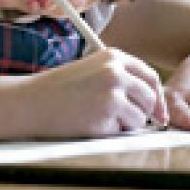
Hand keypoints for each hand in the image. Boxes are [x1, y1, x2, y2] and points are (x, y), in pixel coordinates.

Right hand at [24, 49, 167, 137]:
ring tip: (97, 117)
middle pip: (150, 99)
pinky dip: (110, 133)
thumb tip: (154, 104)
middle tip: (123, 120)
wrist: (31, 101)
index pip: (150, 77)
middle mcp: (116, 71)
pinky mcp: (106, 114)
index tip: (158, 113)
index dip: (157, 97)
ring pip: (139, 118)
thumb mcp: (93, 69)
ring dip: (124, 125)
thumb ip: (121, 78)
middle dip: (143, 114)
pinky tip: (89, 123)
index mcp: (114, 56)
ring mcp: (112, 93)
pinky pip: (122, 131)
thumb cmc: (60, 88)